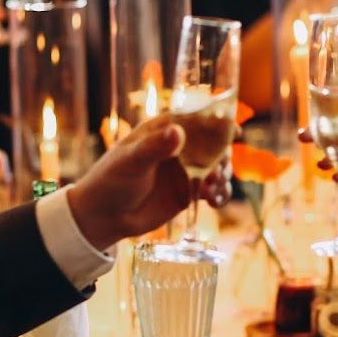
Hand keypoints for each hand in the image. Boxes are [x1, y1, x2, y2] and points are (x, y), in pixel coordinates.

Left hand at [68, 115, 231, 249]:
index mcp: (163, 130)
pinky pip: (212, 191)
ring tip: (214, 189)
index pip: (196, 120)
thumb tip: (178, 132)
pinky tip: (214, 202)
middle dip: (223, 156)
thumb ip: (155, 147)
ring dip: (223, 177)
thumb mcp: (132, 161)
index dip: (218, 123)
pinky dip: (219, 195)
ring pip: (217, 168)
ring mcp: (185, 170)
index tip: (233, 131)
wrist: (103, 216)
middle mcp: (178, 147)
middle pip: (213, 144)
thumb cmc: (111, 181)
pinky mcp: (188, 192)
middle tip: (218, 172)